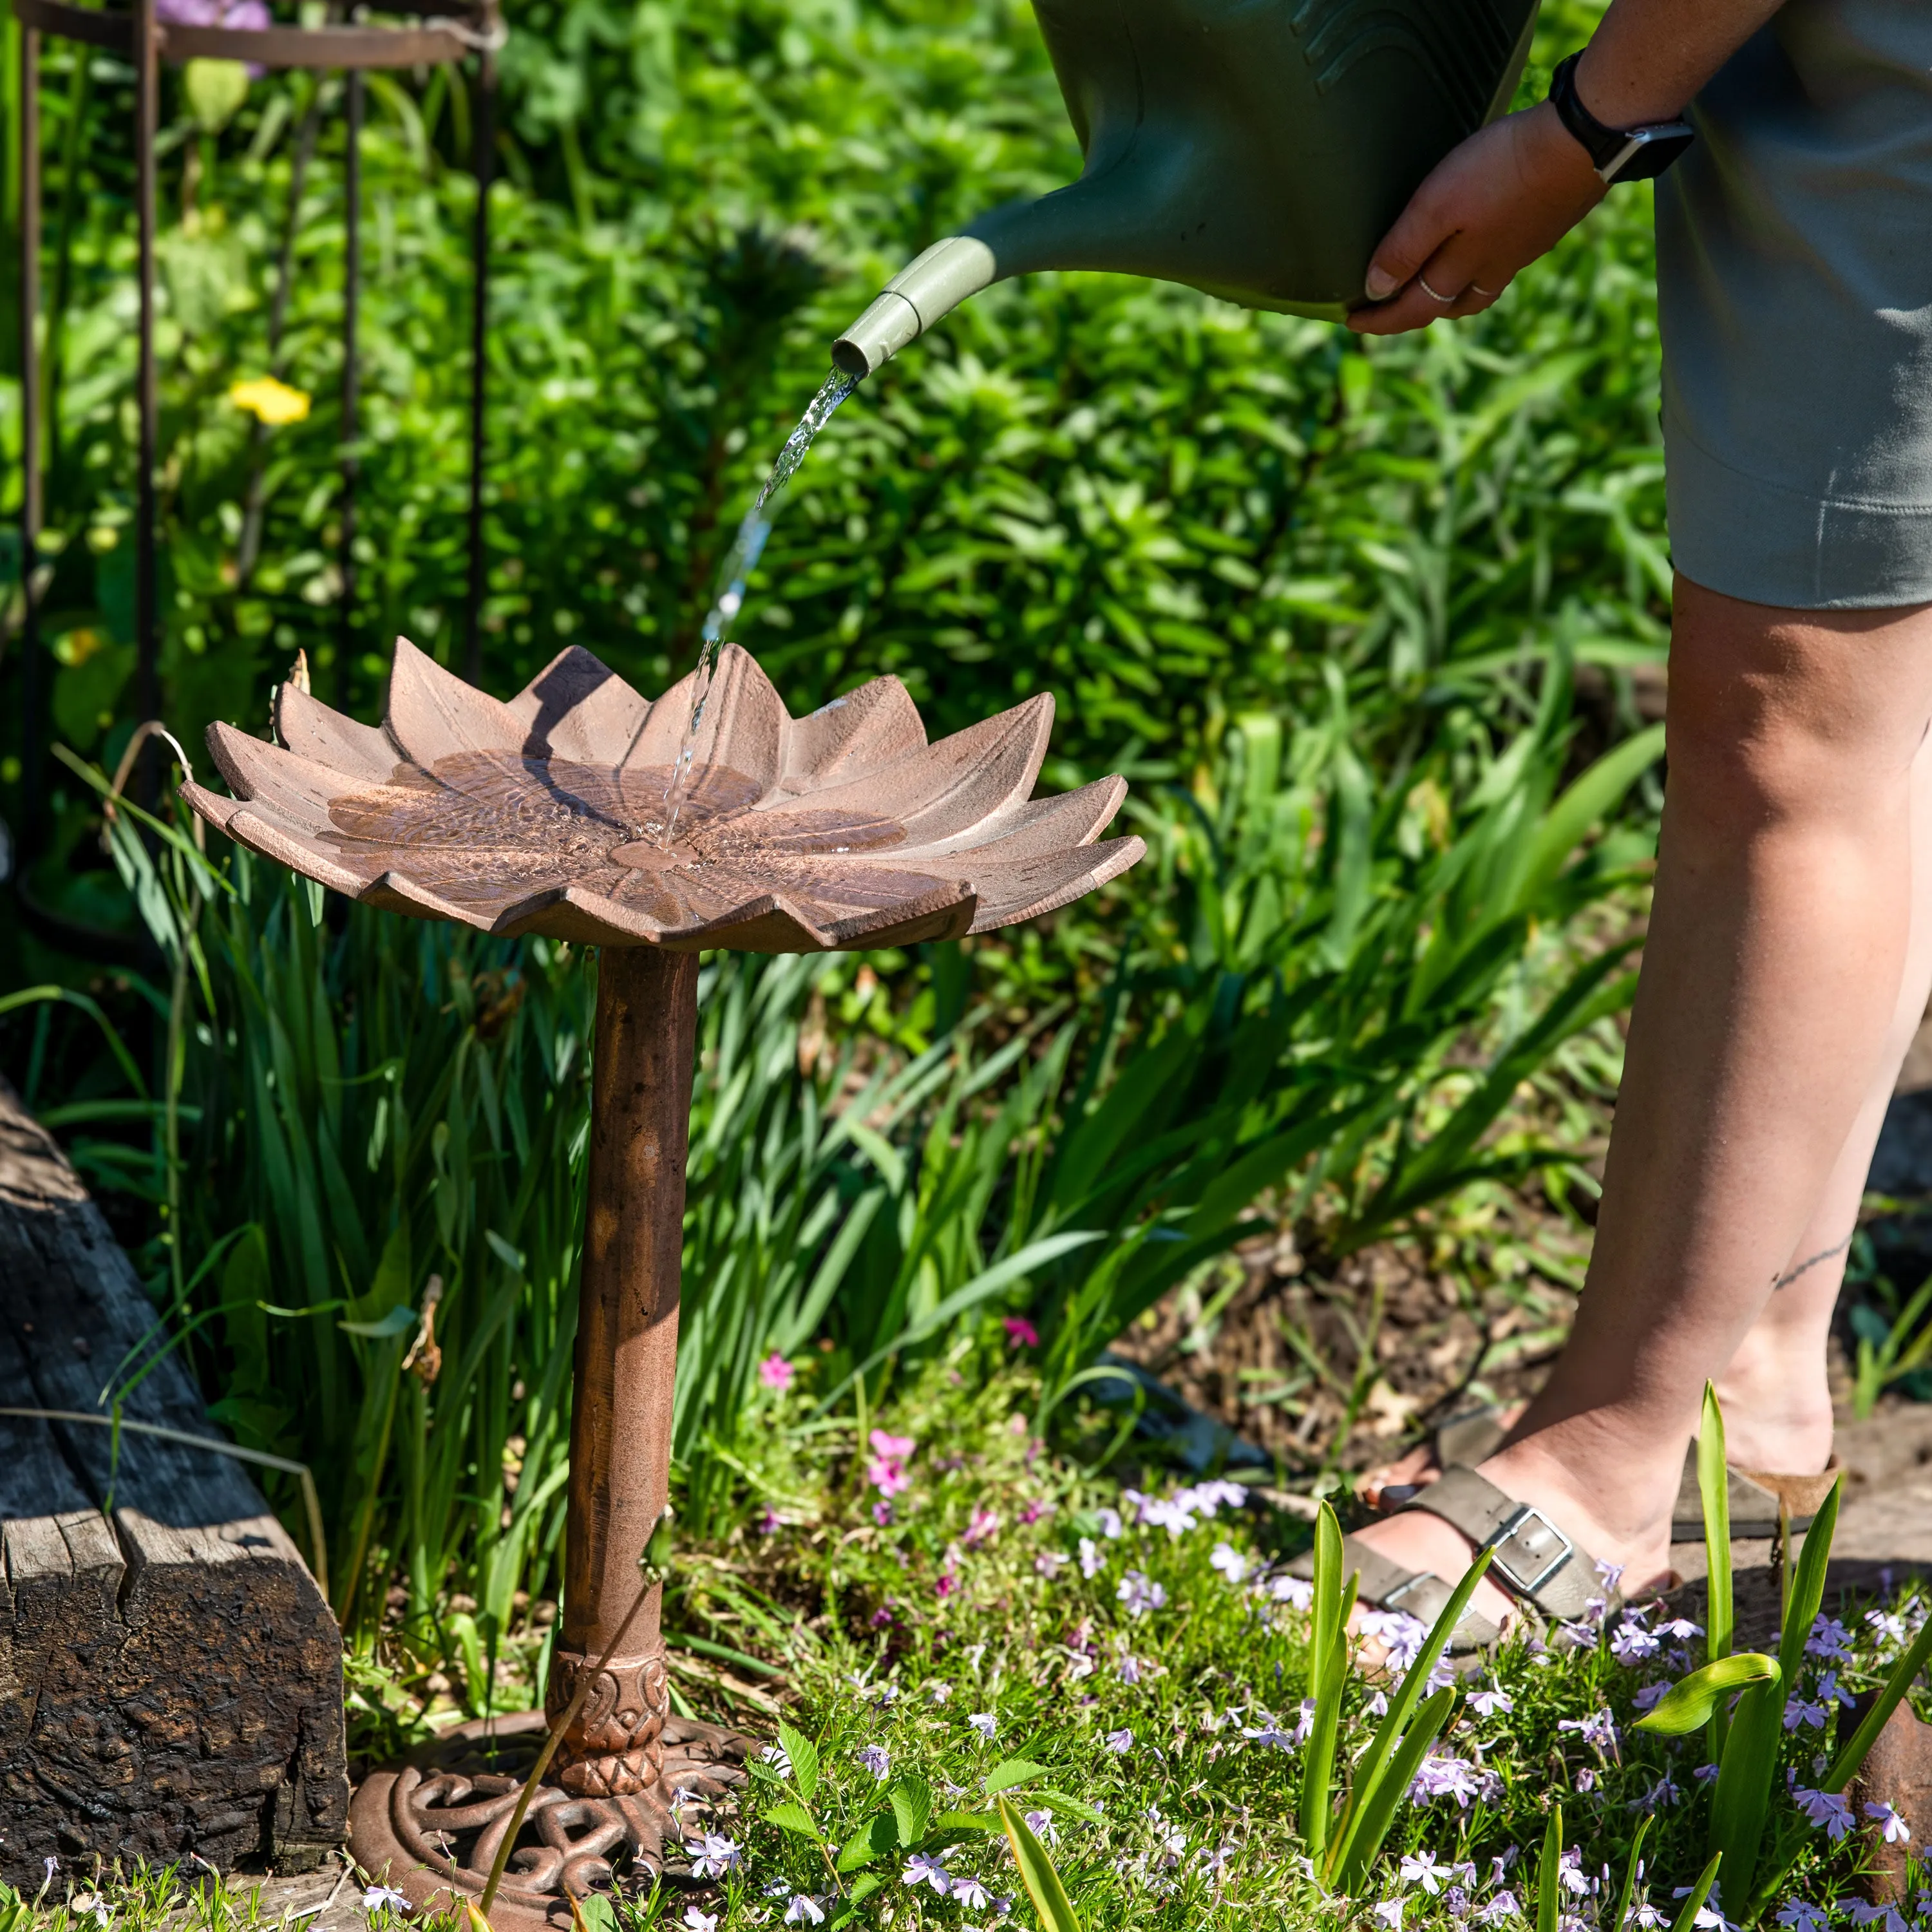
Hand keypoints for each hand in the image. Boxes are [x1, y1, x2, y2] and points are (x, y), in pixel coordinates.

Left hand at [1345, 101, 1608, 335]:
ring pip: (1478, 291)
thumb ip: (1405, 248)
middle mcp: (1492, 270)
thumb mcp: (1438, 205)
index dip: (1378, 320)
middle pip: (1445, 307)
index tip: (1349, 321)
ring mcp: (1521, 251)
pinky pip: (1503, 264)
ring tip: (1431, 291)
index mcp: (1462, 270)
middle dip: (1412, 313)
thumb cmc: (1502, 170)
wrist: (1581, 140)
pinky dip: (1481, 271)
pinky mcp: (1543, 227)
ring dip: (1450, 299)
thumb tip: (1376, 290)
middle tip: (1386, 310)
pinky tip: (1483, 252)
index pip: (1411, 309)